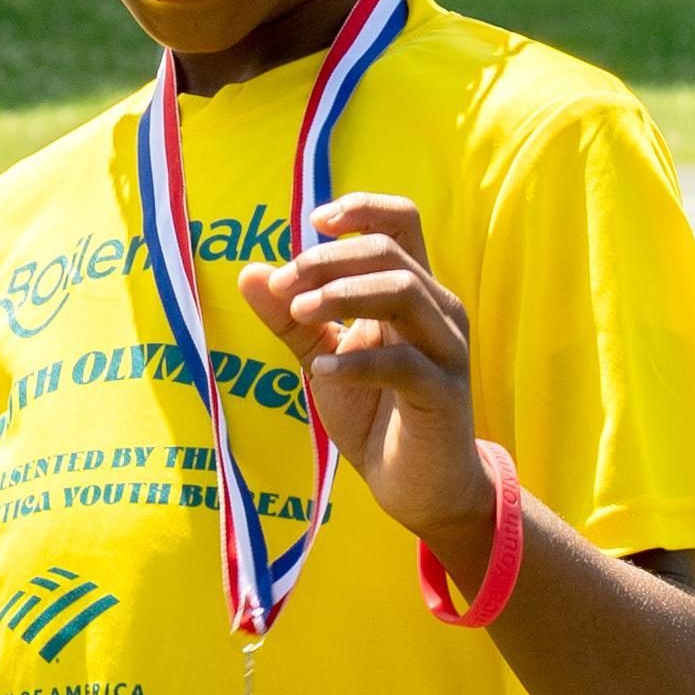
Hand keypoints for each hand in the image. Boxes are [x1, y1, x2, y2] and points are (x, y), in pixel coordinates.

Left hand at [237, 192, 493, 546]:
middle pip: (389, 252)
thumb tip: (248, 272)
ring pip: (404, 292)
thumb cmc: (373, 412)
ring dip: (342, 294)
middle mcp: (438, 311)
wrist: (414, 485)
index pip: (402, 222)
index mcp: (412, 291)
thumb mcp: (322, 357)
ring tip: (298, 314)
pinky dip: (356, 361)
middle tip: (282, 285)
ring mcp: (446, 350)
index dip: (361, 208)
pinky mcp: (443, 393)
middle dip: (327, 261)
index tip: (314, 221)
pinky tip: (320, 370)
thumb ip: (290, 318)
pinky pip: (403, 363)